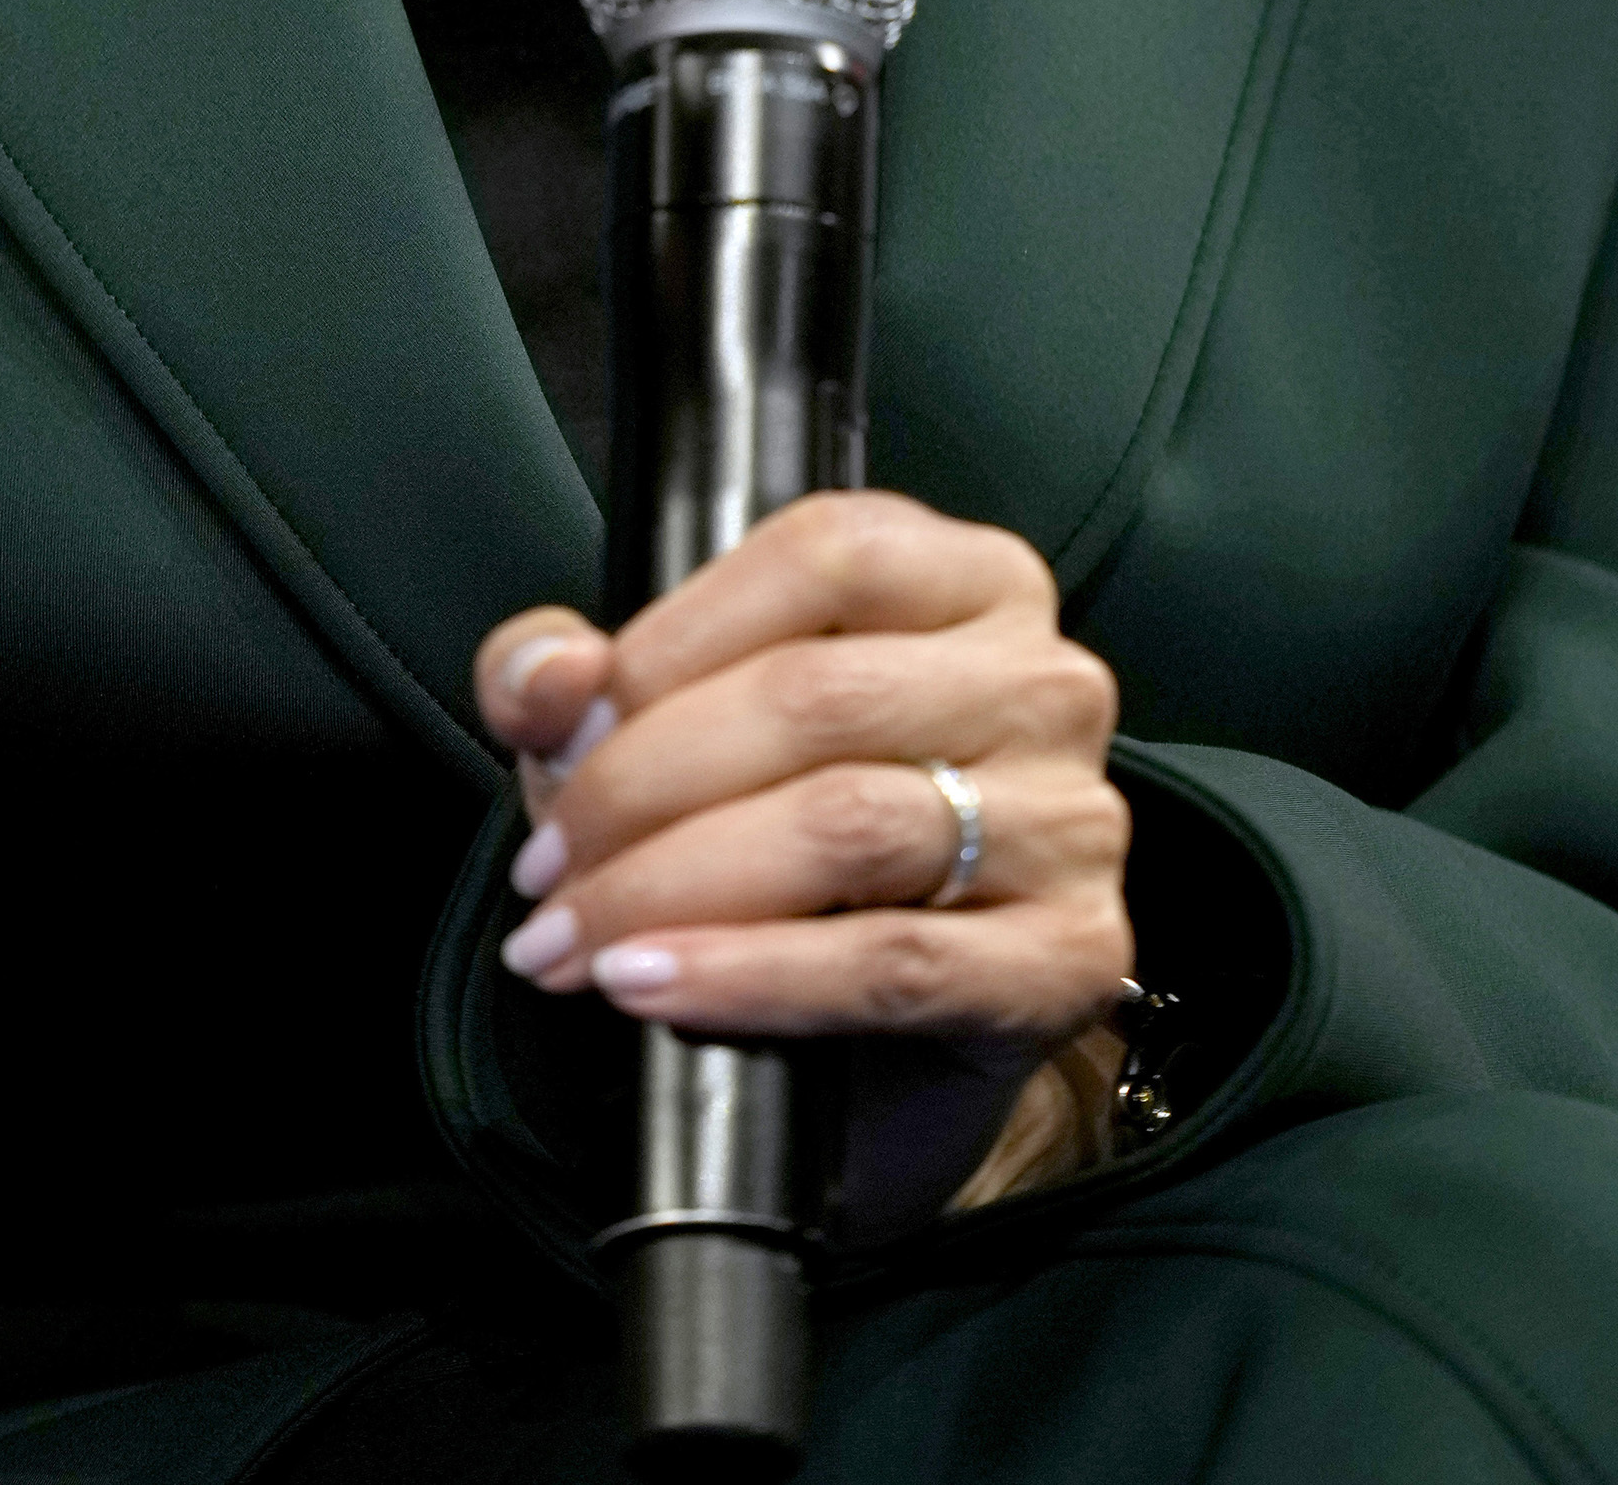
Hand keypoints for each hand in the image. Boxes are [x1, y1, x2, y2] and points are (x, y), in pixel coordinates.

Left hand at [479, 493, 1136, 1231]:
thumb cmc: (787, 862)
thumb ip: (576, 682)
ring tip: (573, 944)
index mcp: (973, 584)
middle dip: (643, 789)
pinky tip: (655, 985)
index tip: (558, 739)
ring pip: (850, 824)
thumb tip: (548, 676)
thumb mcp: (666, 741)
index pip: (823, 558)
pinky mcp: (1069, 955)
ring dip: (673, 889)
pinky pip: (893, 961)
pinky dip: (751, 976)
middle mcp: (1045, 682)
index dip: (667, 644)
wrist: (883, 1059)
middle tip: (544, 875)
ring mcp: (1073, 818)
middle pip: (821, 695)